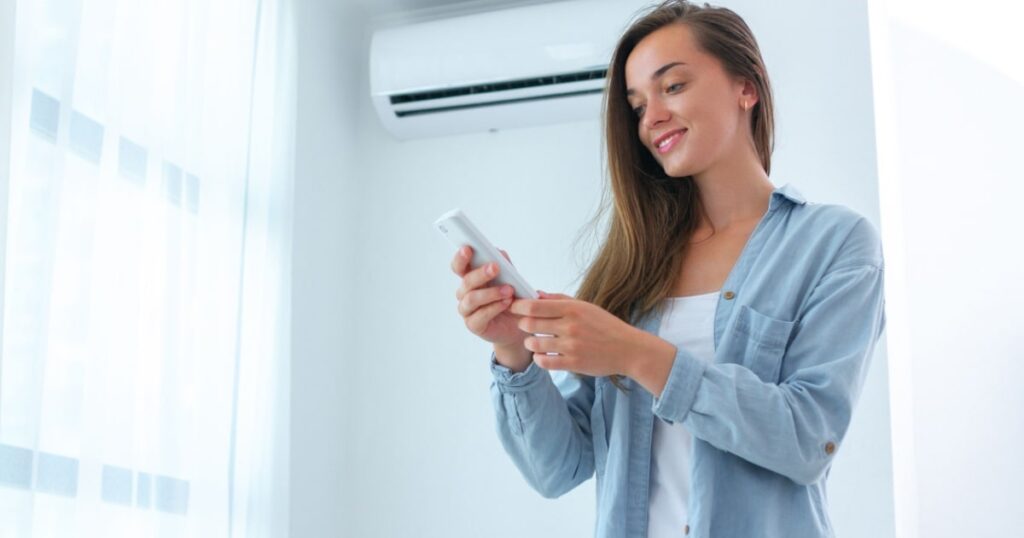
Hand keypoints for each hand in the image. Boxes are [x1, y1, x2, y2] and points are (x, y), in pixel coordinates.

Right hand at [451, 245, 525, 348]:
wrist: (519, 326)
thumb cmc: (512, 299)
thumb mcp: (512, 279)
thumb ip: (505, 266)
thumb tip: (499, 252)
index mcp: (471, 278)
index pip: (459, 266)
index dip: (461, 258)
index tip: (468, 248)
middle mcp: (465, 293)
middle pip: (466, 281)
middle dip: (480, 273)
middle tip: (495, 267)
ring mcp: (467, 310)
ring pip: (472, 298)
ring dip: (491, 293)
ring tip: (508, 290)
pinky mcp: (473, 325)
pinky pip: (480, 315)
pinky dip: (494, 307)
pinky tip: (506, 303)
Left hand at [508, 292, 642, 376]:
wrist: (628, 349)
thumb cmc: (605, 325)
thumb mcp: (585, 307)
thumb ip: (559, 300)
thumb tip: (536, 294)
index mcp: (572, 309)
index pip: (534, 306)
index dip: (518, 306)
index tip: (514, 307)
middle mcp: (570, 326)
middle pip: (530, 324)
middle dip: (523, 324)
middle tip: (525, 325)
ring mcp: (571, 346)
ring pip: (534, 344)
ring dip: (529, 343)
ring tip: (534, 341)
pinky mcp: (573, 364)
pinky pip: (544, 362)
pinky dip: (538, 358)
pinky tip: (542, 355)